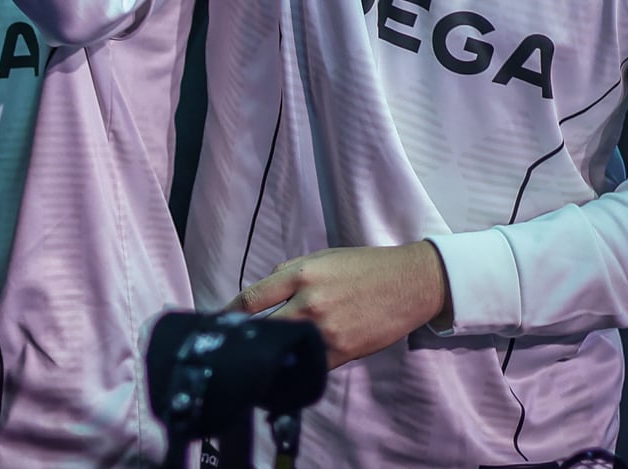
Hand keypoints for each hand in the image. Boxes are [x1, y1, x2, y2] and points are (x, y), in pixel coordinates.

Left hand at [229, 242, 449, 368]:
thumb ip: (290, 272)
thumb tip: (264, 289)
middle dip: (248, 339)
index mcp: (301, 274)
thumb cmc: (365, 267)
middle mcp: (309, 302)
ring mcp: (325, 329)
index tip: (219, 322)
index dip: (230, 312)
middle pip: (263, 329)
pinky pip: (310, 364)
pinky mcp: (342, 350)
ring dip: (271, 355)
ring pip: (285, 349)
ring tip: (257, 362)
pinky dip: (298, 367)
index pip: (252, 298)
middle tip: (235, 347)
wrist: (409, 283)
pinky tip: (289, 369)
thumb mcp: (324, 257)